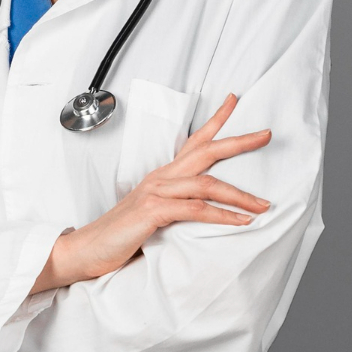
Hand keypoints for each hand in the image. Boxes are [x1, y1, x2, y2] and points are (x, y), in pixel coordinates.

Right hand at [34, 94, 271, 291]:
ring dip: (240, 194)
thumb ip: (175, 207)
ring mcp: (155, 193)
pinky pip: (195, 210)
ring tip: (264, 204)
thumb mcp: (152, 215)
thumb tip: (204, 211)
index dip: (215, 121)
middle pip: (205, 151)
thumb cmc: (119, 235)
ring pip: (207, 184)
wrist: (86, 250)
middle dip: (239, 141)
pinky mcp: (153, 211)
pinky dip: (222, 215)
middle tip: (266, 134)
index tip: (234, 101)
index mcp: (161, 177)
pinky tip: (240, 221)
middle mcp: (160, 178)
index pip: (193, 142)